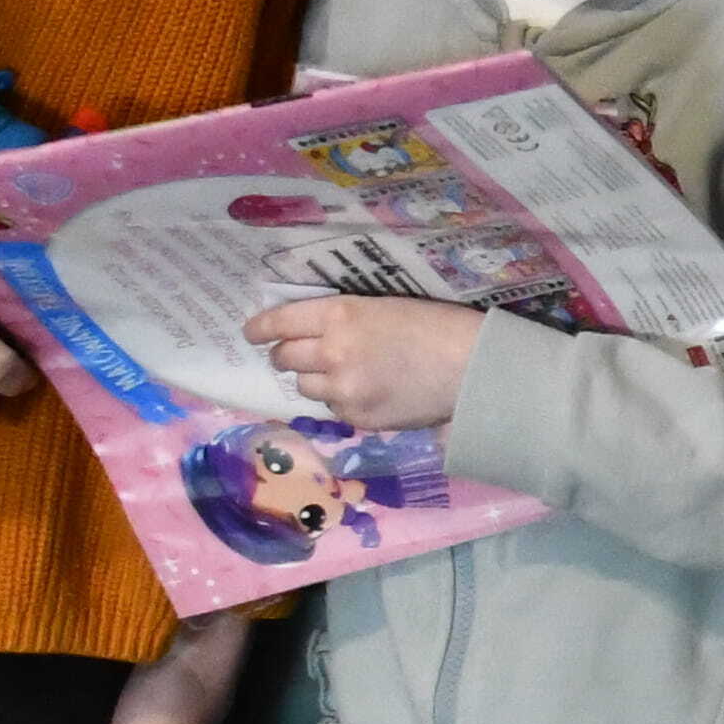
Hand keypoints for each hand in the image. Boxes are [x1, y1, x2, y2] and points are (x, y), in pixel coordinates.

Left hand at [245, 294, 481, 431]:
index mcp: (340, 314)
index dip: (260, 328)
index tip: (251, 334)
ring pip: (305, 386)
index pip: (280, 322)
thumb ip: (343, 319)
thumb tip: (309, 334)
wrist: (473, 368)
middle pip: (284, 357)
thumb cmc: (437, 325)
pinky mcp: (357, 417)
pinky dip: (342, 400)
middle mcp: (332, 352)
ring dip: (315, 379)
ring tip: (341, 374)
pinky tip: (368, 391)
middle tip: (295, 354)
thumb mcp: (383, 306)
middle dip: (286, 354)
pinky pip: (333, 408)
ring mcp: (343, 389)